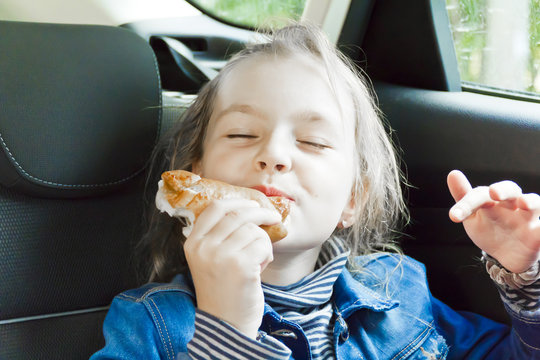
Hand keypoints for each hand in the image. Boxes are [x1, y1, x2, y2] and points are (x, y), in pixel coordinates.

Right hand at [183, 199, 280, 338]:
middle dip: (260, 212)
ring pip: (253, 229)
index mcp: (193, 242)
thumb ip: (219, 235)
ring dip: (263, 240)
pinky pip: (263, 243)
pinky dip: (268, 253)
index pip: (215, 207)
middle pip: (238, 213)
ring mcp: (221, 256)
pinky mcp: (240, 265)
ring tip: (260, 257)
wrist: (226, 324)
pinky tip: (262, 266)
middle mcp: (203, 247)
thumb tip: (248, 207)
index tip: (252, 204)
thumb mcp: (210, 259)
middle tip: (273, 217)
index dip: (237, 200)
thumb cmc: (223, 289)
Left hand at [447, 170, 539, 272]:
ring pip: (535, 203)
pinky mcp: (538, 235)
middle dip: (503, 189)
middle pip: (511, 190)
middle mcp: (512, 204)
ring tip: (524, 204)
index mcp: (493, 200)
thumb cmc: (489, 229)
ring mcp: (528, 218)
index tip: (454, 216)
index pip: (480, 195)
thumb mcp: (473, 216)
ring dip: (531, 201)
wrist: (506, 255)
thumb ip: (463, 198)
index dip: (467, 204)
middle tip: (494, 192)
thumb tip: (453, 173)